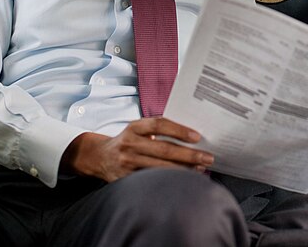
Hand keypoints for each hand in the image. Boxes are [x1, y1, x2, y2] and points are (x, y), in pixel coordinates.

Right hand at [60, 117, 213, 181]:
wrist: (98, 157)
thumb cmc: (127, 141)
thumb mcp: (137, 129)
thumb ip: (157, 130)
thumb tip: (191, 136)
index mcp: (134, 127)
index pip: (159, 125)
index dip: (179, 130)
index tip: (197, 136)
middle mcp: (129, 144)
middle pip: (163, 149)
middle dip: (189, 154)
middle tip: (208, 157)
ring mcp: (127, 163)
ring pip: (159, 168)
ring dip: (183, 170)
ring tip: (201, 169)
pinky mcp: (125, 179)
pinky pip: (151, 181)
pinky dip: (169, 181)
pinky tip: (183, 181)